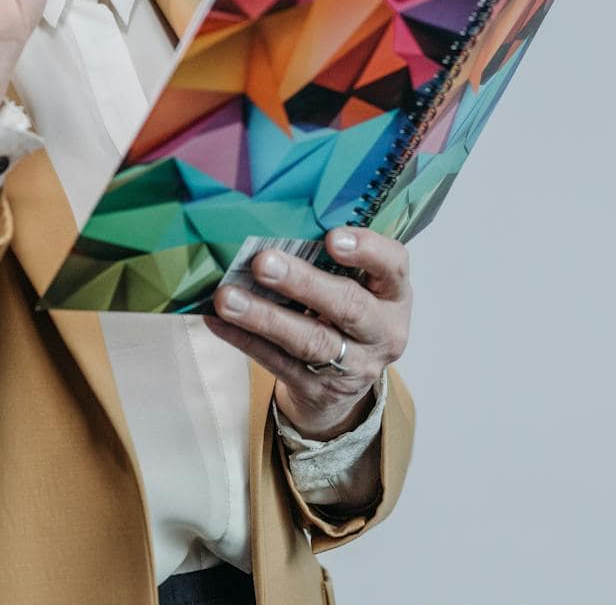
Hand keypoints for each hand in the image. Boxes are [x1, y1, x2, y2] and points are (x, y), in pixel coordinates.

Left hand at [204, 230, 411, 439]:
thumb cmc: (348, 313)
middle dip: (303, 283)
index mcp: (395, 296)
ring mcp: (353, 367)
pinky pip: (279, 363)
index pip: (394, 267)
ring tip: (227, 297)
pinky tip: (219, 321)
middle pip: (348, 307)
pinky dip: (246, 340)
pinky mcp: (319, 390)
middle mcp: (383, 332)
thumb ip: (334, 262)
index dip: (367, 251)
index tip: (332, 237)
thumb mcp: (360, 286)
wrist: (346, 384)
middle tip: (263, 262)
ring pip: (310, 341)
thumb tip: (275, 226)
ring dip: (264, 317)